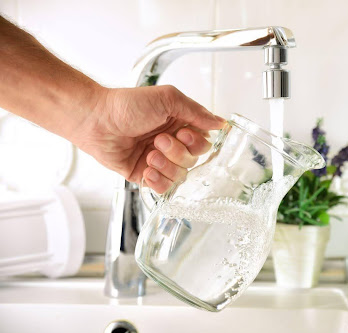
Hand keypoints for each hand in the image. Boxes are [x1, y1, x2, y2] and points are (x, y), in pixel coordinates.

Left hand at [77, 85, 224, 192]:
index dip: (196, 142)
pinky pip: (163, 187)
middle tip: (158, 140)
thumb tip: (220, 122)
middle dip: (177, 152)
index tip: (182, 132)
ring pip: (180, 175)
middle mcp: (172, 143)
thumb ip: (196, 112)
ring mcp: (159, 160)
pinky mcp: (145, 174)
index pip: (203, 142)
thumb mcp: (167, 99)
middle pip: (192, 160)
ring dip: (166, 165)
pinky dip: (158, 181)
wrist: (96, 121)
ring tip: (149, 154)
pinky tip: (147, 170)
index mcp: (180, 124)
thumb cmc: (127, 105)